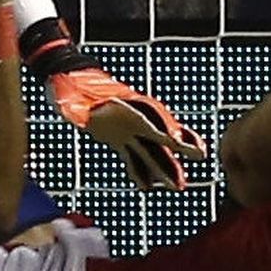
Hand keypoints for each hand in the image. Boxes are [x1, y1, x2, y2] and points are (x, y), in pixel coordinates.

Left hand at [45, 67, 206, 190]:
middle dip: (176, 150)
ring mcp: (127, 130)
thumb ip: (76, 104)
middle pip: (158, 139)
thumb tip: (71, 107)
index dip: (165, 131)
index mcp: (126, 106)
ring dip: (163, 169)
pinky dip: (139, 172)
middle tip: (199, 156)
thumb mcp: (74, 93)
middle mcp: (131, 119)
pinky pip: (132, 158)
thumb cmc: (73, 86)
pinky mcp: (118, 139)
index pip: (150, 121)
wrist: (71, 83)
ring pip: (150, 152)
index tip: (178, 140)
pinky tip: (146, 187)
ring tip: (178, 187)